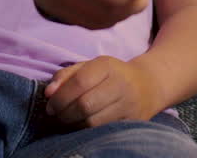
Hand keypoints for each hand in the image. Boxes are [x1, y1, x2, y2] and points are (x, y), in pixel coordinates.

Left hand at [44, 56, 161, 126]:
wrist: (148, 85)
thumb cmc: (110, 75)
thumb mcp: (89, 66)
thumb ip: (65, 76)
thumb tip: (48, 93)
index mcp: (107, 65)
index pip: (79, 83)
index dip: (60, 97)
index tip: (49, 106)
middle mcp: (121, 84)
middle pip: (85, 105)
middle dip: (64, 113)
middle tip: (56, 115)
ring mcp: (129, 105)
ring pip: (94, 122)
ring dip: (74, 124)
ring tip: (67, 121)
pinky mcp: (133, 122)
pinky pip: (104, 131)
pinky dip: (87, 131)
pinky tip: (81, 126)